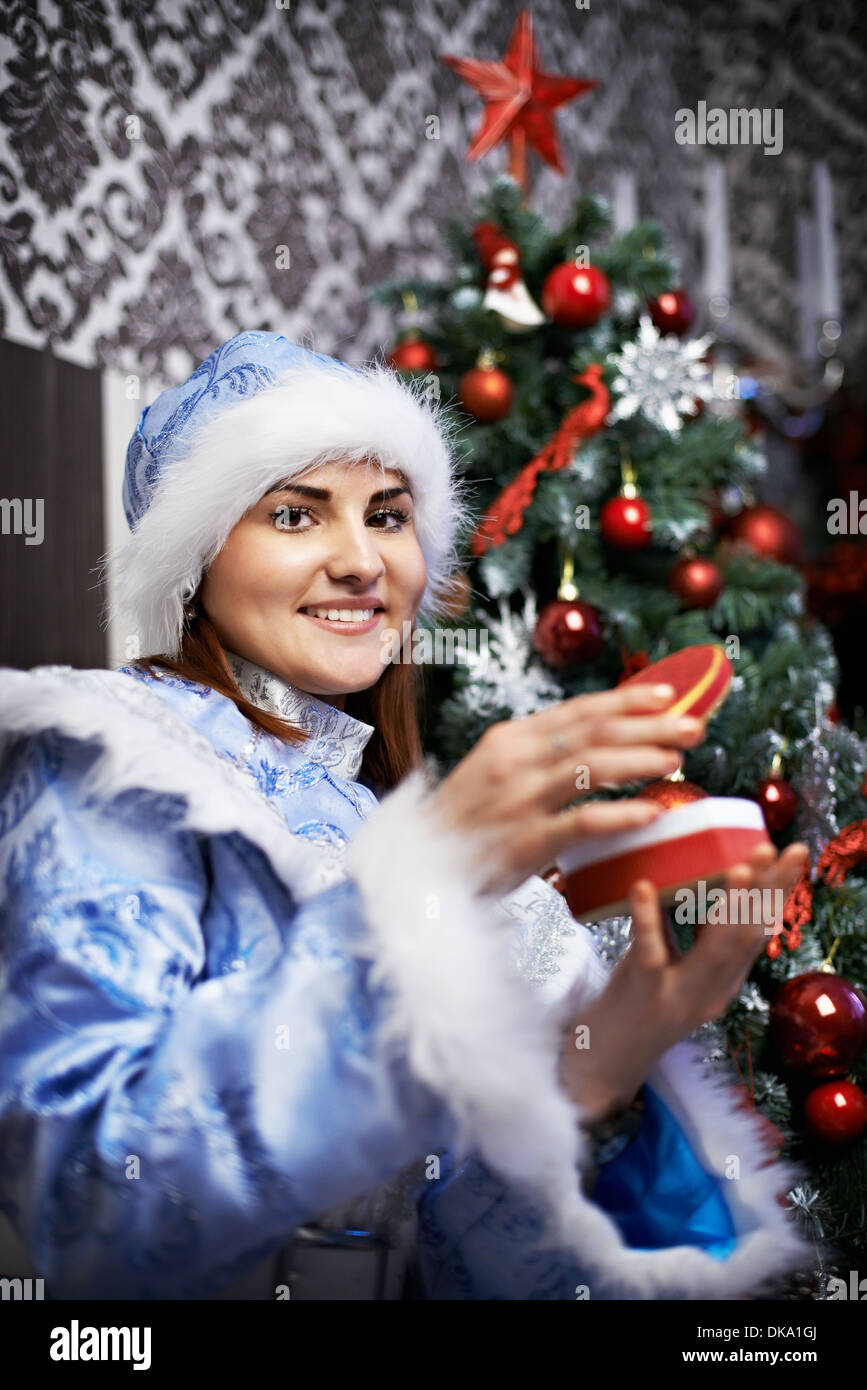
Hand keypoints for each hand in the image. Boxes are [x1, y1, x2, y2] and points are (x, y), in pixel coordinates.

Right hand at [425, 681, 706, 895]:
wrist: (418, 867)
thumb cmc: (465, 823)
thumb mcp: (495, 772)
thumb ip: (540, 755)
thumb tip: (599, 738)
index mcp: (511, 739)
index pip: (580, 710)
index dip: (628, 700)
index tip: (670, 695)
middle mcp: (516, 760)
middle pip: (595, 732)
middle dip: (650, 726)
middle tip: (694, 726)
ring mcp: (520, 799)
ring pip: (593, 767)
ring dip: (642, 759)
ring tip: (679, 760)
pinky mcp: (525, 841)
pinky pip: (583, 822)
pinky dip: (621, 814)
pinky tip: (652, 813)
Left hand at [559, 840, 809, 1122]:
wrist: (605, 1061)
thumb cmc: (640, 1004)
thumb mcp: (679, 970)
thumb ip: (693, 935)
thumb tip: (698, 878)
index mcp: (724, 982)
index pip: (758, 932)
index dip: (776, 892)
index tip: (790, 855)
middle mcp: (711, 991)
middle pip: (747, 936)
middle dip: (768, 890)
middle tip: (780, 849)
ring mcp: (680, 993)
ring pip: (714, 949)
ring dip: (729, 905)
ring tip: (739, 867)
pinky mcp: (643, 992)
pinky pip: (649, 951)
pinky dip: (647, 917)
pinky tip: (644, 886)